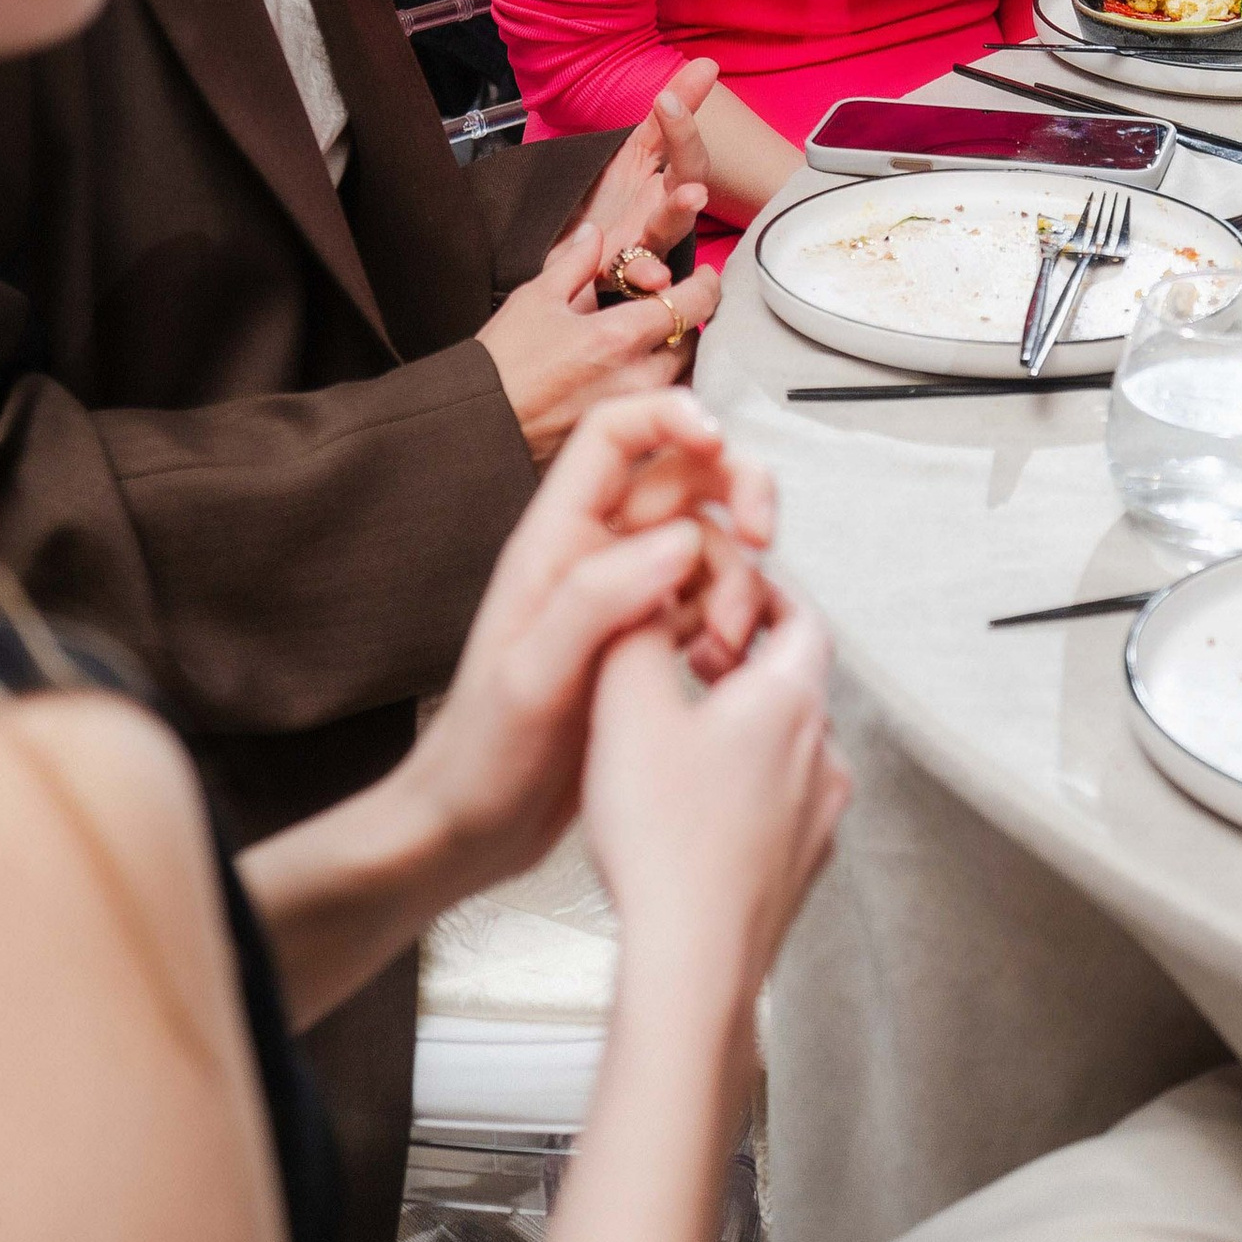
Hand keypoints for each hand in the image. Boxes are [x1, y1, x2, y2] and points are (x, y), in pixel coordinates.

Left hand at [408, 394, 775, 901]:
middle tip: (767, 536)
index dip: (670, 414)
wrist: (474, 828)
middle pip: (682, 479)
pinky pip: (711, 603)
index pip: (615, 436)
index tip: (720, 442)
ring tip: (731, 645)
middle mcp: (593, 556)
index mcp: (555, 541)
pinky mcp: (649, 642)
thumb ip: (600, 600)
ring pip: (709, 545)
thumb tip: (681, 542)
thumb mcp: (533, 676)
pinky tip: (721, 669)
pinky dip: (734, 623)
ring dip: (741, 580)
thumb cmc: (484, 754)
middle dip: (737, 492)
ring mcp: (625, 598)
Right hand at [479, 215, 719, 461]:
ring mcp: (634, 414)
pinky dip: (662, 395)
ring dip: (677, 360)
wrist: (475, 428)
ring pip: (683, 380)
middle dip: (687, 324)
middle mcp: (638, 378)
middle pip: (693, 344)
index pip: (692, 305)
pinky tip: (640, 387)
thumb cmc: (500, 364)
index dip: (706, 286)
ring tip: (655, 349)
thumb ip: (574, 263)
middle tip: (671, 313)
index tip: (705, 278)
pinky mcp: (625, 439)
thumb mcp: (534, 300)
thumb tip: (595, 234)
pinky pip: (662, 412)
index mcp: (618, 336)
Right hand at [578, 608, 850, 1061]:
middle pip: (798, 681)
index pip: (803, 616)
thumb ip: (633, 631)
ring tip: (686, 734)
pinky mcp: (803, 866)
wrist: (693, 960)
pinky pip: (786, 803)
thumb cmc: (662, 837)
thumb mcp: (626, 708)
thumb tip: (646, 588)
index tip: (722, 591)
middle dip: (747, 659)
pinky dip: (750, 785)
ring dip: (749, 726)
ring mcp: (822, 817)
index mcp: (790, 700)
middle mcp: (824, 754)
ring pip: (792, 745)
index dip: (764, 593)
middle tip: (691, 658)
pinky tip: (697, 807)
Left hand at [584, 56, 718, 298]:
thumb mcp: (639, 148)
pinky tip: (652, 277)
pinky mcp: (614, 273)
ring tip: (688, 205)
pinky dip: (645, 277)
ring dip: (674, 224)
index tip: (667, 99)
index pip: (687, 157)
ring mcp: (641, 247)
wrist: (568, 243)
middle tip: (696, 186)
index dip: (682, 130)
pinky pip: (633, 277)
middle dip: (689, 191)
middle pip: (683, 201)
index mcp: (667, 185)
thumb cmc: (613, 199)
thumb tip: (707, 64)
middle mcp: (661, 218)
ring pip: (664, 237)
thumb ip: (675, 109)